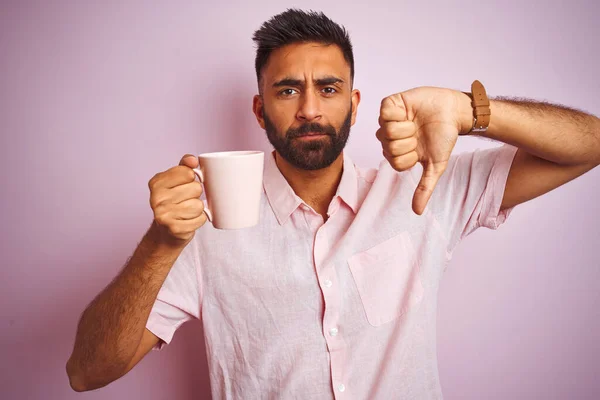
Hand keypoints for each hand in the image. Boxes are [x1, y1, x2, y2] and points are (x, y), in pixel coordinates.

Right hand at [148, 154, 207, 243]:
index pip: (188, 172)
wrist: (166, 232)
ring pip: (199, 205)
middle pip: (196, 188)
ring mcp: (164, 215)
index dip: (192, 178)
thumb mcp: (175, 181)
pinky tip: (189, 220)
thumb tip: (192, 160)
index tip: (185, 185)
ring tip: (187, 211)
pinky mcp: (174, 229)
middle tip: (186, 200)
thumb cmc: (174, 203)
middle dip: (196, 195)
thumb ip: (184, 167)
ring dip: (198, 209)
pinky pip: (200, 219)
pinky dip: (199, 220)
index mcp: (156, 183)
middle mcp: (157, 198)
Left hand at [377, 87, 467, 214]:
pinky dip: (400, 113)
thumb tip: (417, 212)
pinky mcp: (390, 104)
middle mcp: (389, 138)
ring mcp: (387, 121)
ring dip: (406, 127)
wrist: (453, 111)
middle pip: (388, 147)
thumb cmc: (443, 137)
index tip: (420, 148)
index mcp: (397, 153)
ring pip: (386, 131)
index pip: (394, 162)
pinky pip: (385, 112)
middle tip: (418, 133)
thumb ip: (424, 188)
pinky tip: (408, 111)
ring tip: (415, 122)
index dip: (410, 156)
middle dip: (409, 142)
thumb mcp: (435, 166)